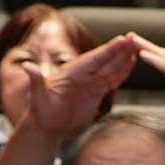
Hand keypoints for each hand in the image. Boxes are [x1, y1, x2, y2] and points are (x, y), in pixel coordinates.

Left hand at [20, 32, 142, 138]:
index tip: (121, 40)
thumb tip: (27, 65)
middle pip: (105, 60)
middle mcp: (82, 74)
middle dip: (120, 50)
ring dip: (124, 58)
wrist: (47, 126)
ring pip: (111, 68)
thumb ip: (35, 80)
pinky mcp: (96, 92)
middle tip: (134, 38)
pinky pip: (112, 80)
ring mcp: (90, 82)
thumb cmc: (40, 111)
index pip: (93, 59)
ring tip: (137, 47)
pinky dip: (123, 72)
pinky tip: (131, 63)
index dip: (108, 50)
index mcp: (71, 72)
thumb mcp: (37, 96)